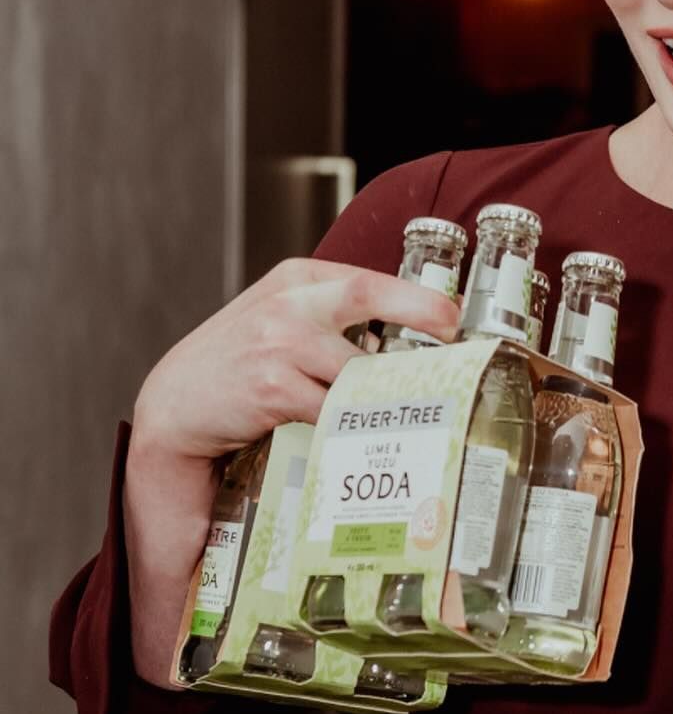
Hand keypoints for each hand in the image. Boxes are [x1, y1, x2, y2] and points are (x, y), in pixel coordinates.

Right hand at [132, 258, 461, 465]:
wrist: (175, 406)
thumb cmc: (237, 366)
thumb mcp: (278, 321)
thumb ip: (330, 319)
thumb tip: (406, 341)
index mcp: (295, 280)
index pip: (368, 279)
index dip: (419, 298)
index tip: (453, 317)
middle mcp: (288, 303)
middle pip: (367, 298)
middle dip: (421, 313)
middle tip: (456, 342)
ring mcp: (279, 343)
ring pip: (357, 368)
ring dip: (386, 390)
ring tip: (411, 408)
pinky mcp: (273, 387)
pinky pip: (334, 409)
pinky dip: (354, 423)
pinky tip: (366, 434)